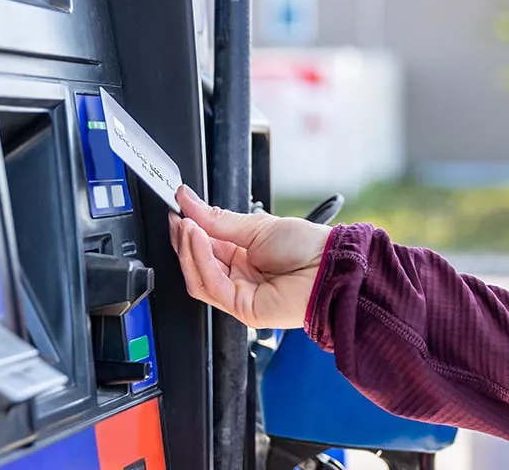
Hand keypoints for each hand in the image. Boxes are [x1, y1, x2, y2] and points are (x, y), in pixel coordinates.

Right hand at [166, 185, 333, 329]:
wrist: (331, 266)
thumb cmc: (308, 247)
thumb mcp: (257, 226)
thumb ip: (217, 219)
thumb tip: (189, 200)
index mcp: (243, 256)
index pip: (204, 247)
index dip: (188, 230)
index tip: (177, 211)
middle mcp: (239, 276)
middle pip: (197, 264)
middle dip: (184, 240)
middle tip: (177, 218)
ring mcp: (239, 294)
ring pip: (198, 277)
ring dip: (189, 249)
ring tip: (186, 225)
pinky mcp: (242, 308)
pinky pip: (211, 285)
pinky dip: (200, 260)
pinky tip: (198, 239)